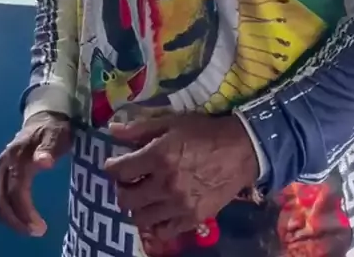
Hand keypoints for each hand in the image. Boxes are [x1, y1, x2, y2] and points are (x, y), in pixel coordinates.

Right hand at [0, 111, 71, 235]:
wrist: (44, 117)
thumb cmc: (54, 128)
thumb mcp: (56, 135)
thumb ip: (49, 148)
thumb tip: (44, 163)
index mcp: (17, 156)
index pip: (16, 190)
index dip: (26, 211)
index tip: (40, 227)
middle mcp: (5, 164)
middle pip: (3, 201)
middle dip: (18, 221)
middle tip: (38, 231)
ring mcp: (2, 169)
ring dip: (13, 220)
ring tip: (33, 229)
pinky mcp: (4, 174)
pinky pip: (2, 198)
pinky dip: (11, 213)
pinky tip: (25, 219)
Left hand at [104, 113, 258, 240]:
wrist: (241, 150)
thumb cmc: (204, 132)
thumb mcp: (172, 122)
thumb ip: (140, 128)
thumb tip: (112, 130)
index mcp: (159, 156)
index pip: (120, 170)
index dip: (112, 167)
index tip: (114, 165)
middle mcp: (165, 183)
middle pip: (125, 199)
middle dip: (122, 189)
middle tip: (129, 181)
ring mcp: (178, 205)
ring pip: (140, 218)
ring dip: (138, 207)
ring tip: (145, 196)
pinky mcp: (192, 218)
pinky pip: (162, 231)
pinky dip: (156, 223)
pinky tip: (160, 210)